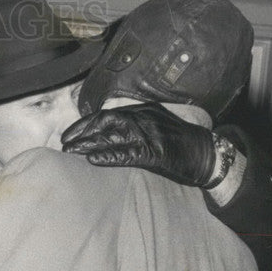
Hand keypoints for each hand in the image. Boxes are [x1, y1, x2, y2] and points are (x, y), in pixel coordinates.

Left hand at [61, 104, 216, 187]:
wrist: (207, 153)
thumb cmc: (180, 142)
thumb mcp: (155, 125)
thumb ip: (133, 126)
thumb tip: (105, 134)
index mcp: (143, 110)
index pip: (107, 113)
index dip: (84, 124)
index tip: (69, 134)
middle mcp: (145, 118)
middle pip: (106, 120)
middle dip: (82, 131)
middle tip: (64, 143)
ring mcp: (151, 134)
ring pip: (113, 135)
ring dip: (89, 144)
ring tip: (71, 151)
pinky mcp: (157, 152)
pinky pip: (128, 153)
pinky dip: (109, 156)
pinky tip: (93, 160)